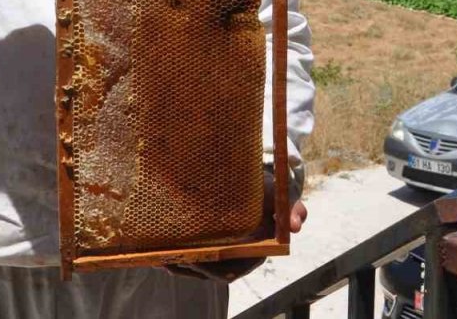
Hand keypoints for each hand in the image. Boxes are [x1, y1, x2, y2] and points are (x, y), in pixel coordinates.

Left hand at [167, 173, 307, 283]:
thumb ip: (292, 208)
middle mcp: (239, 257)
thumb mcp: (281, 196)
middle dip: (191, 268)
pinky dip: (176, 258)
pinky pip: (192, 259)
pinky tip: (159, 252)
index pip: (235, 267)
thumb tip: (297, 224)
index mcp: (256, 251)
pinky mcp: (210, 247)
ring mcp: (223, 254)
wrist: (258, 185)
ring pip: (200, 268)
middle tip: (171, 258)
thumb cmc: (268, 192)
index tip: (196, 259)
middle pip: (212, 272)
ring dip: (179, 266)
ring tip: (159, 257)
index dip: (215, 267)